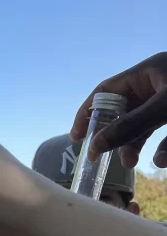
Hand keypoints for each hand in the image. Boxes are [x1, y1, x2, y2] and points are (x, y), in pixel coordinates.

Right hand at [71, 53, 166, 167]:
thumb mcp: (164, 108)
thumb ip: (131, 126)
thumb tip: (96, 146)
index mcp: (147, 72)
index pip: (106, 90)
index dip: (88, 112)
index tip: (77, 137)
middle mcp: (155, 84)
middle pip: (123, 112)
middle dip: (114, 136)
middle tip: (102, 157)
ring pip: (142, 126)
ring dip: (135, 145)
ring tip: (131, 163)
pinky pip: (163, 133)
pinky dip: (162, 148)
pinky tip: (161, 160)